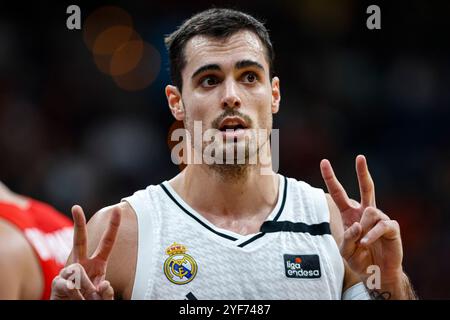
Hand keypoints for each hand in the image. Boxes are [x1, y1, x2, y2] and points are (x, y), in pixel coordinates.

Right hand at [51, 205, 120, 299]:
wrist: (69, 312)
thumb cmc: (88, 302)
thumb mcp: (103, 299)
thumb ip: (106, 293)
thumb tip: (103, 284)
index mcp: (98, 264)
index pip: (107, 243)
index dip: (113, 227)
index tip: (117, 210)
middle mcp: (82, 264)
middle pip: (80, 240)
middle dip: (78, 223)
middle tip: (76, 207)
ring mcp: (68, 272)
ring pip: (77, 270)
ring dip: (85, 288)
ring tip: (85, 299)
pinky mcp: (57, 282)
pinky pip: (68, 284)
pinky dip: (74, 294)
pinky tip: (74, 298)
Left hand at [320, 155, 402, 283]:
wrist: (377, 274)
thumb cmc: (360, 260)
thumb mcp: (345, 251)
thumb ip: (347, 238)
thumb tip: (357, 224)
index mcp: (350, 214)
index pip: (338, 193)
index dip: (331, 178)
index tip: (324, 162)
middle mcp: (365, 212)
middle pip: (366, 187)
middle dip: (363, 172)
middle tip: (360, 157)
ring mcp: (380, 218)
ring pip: (370, 211)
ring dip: (363, 229)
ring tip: (362, 243)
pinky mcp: (391, 227)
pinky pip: (380, 225)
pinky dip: (371, 235)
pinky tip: (366, 243)